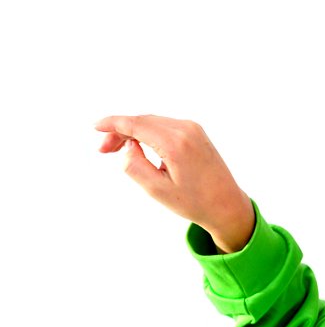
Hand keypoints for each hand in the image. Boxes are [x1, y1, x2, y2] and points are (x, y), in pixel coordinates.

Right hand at [96, 115, 254, 252]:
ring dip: (134, 132)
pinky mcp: (197, 132)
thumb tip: (128, 145)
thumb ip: (134, 166)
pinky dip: (149, 132)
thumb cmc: (194, 202)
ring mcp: (194, 129)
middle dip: (121, 132)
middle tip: (104, 150)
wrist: (227, 205)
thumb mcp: (157, 190)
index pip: (136, 124)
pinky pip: (165, 126)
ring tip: (119, 150)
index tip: (95, 128)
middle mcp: (186, 129)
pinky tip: (139, 145)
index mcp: (175, 143)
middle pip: (143, 121)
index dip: (113, 124)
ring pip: (153, 122)